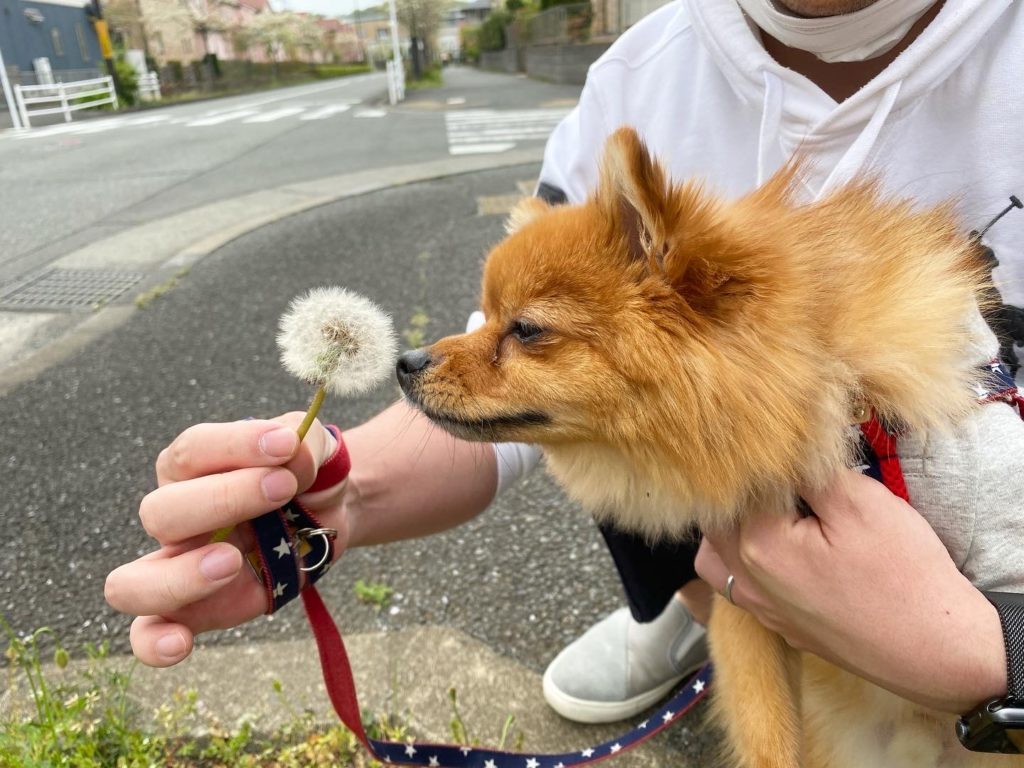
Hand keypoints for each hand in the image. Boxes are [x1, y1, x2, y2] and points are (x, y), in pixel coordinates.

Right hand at [104, 414, 344, 667]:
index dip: (235, 445)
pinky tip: (180, 645)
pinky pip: (149, 634)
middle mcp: (175, 514)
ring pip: (132, 582)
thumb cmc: (306, 473)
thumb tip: (291, 454)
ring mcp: (177, 566)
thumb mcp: (315, 445)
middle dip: (224, 499)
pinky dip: (154, 644)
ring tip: (231, 561)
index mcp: (194, 465)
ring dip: (179, 577)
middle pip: (161, 511)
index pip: (192, 451)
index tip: (285, 444)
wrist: (327, 515)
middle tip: (282, 488)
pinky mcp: (197, 609)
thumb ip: (306, 441)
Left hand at [694, 470, 1006, 711]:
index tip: (785, 454)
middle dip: (740, 496)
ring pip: (718, 557)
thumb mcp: (862, 503)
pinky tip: (785, 550)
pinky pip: (744, 587)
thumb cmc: (904, 575)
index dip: (761, 464)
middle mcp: (747, 580)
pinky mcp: (782, 626)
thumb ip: (810, 473)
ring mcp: (762, 609)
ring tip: (771, 513)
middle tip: (780, 481)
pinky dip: (749, 564)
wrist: (937, 650)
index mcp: (758, 544)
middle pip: (716, 521)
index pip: (736, 486)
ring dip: (732, 531)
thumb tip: (784, 454)